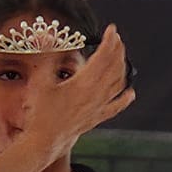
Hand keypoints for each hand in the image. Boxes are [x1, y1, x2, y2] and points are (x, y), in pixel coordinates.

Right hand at [25, 25, 135, 156]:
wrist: (44, 142)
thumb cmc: (40, 114)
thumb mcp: (40, 81)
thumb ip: (47, 56)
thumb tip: (47, 35)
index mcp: (84, 83)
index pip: (103, 56)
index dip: (109, 41)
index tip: (111, 29)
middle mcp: (96, 95)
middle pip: (114, 68)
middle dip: (118, 50)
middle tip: (117, 38)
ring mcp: (98, 108)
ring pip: (118, 85)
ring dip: (122, 68)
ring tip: (121, 56)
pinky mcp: (96, 119)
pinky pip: (116, 107)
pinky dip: (125, 99)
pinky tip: (131, 93)